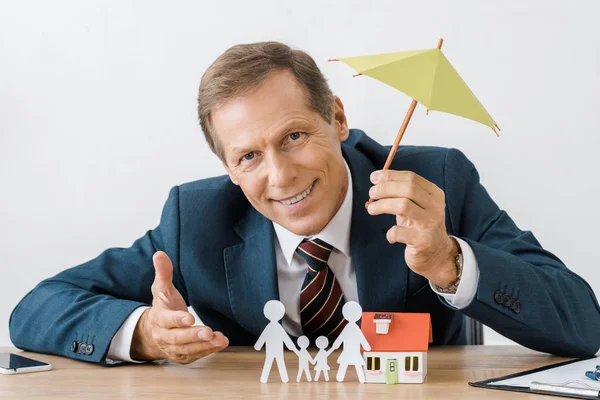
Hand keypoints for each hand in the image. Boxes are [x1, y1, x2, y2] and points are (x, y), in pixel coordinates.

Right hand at [130, 251, 228, 363]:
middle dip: (193, 336)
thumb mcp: (161, 289)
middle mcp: (164, 336)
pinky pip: (195, 355)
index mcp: (159, 318)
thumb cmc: (162, 308)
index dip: (177, 319)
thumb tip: (160, 254)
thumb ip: (163, 273)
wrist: (152, 333)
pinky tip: (219, 344)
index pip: (167, 320)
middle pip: (177, 338)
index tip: (189, 317)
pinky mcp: (183, 356)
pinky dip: (207, 351)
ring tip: (219, 339)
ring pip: (187, 349)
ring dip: (204, 346)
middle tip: (208, 332)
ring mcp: (173, 348)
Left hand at [367, 170, 459, 287]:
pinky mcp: (422, 241)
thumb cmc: (420, 226)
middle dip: (385, 188)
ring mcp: (430, 224)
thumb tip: (376, 180)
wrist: (437, 254)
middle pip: (408, 189)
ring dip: (382, 205)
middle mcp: (434, 207)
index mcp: (434, 194)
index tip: (374, 177)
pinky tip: (390, 235)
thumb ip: (400, 193)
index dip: (390, 175)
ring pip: (403, 206)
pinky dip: (390, 233)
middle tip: (372, 193)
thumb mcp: (415, 206)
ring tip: (371, 209)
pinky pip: (399, 232)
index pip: (411, 177)